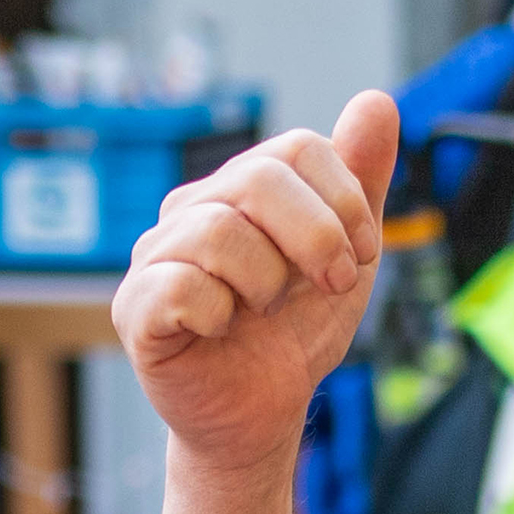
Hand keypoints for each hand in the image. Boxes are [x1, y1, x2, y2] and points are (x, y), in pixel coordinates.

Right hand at [116, 91, 397, 476]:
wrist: (261, 414)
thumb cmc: (293, 332)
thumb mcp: (346, 255)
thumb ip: (361, 181)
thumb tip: (377, 100)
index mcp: (239, 189)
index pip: (297, 148)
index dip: (345, 201)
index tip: (361, 255)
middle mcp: (190, 210)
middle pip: (258, 179)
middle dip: (317, 238)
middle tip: (331, 285)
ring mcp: (155, 257)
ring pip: (218, 232)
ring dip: (267, 282)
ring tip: (262, 311)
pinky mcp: (135, 309)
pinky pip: (180, 285)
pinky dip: (220, 314)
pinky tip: (221, 331)